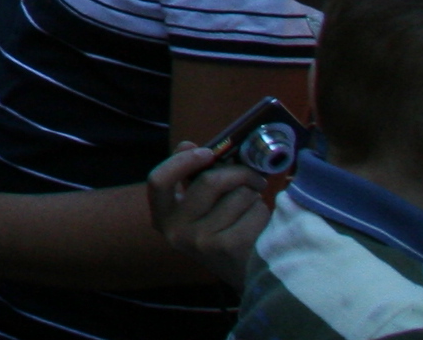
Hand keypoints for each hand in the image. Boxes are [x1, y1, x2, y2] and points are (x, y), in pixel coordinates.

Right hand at [147, 142, 277, 290]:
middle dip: (239, 173)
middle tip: (254, 178)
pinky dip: (264, 212)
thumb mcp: (200, 207)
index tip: (206, 152)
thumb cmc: (224, 232)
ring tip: (253, 209)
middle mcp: (176, 232)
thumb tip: (187, 145)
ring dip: (253, 196)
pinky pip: (254, 211)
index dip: (181, 161)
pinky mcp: (228, 248)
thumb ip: (191, 177)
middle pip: (209, 181)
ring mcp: (201, 242)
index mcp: (163, 218)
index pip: (158, 181)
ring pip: (238, 195)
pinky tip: (260, 224)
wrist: (246, 277)